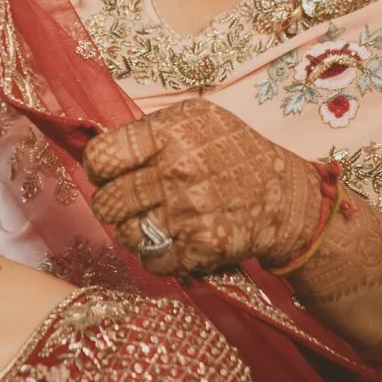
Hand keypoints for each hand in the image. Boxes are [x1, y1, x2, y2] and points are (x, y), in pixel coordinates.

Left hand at [83, 99, 327, 276]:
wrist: (283, 195)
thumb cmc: (233, 152)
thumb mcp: (195, 119)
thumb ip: (148, 130)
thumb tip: (100, 150)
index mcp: (168, 135)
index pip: (100, 159)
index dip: (98, 171)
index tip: (109, 175)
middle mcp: (175, 172)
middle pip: (107, 203)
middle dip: (114, 206)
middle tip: (131, 203)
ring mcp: (188, 212)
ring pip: (125, 235)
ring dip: (134, 233)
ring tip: (154, 222)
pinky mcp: (201, 245)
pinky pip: (152, 261)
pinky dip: (158, 256)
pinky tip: (173, 241)